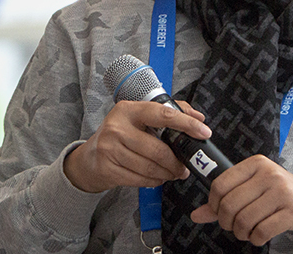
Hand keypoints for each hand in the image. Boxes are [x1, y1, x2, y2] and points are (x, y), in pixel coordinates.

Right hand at [64, 100, 210, 192]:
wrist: (89, 159)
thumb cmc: (119, 136)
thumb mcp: (138, 119)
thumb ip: (169, 112)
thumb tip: (198, 116)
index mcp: (127, 110)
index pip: (162, 114)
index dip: (185, 123)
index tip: (203, 132)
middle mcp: (116, 127)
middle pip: (158, 149)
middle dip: (176, 162)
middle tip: (184, 167)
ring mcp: (110, 148)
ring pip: (150, 167)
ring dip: (167, 174)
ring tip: (173, 173)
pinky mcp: (108, 168)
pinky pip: (140, 179)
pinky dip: (154, 181)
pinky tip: (157, 178)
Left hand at [189, 155, 292, 245]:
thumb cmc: (281, 196)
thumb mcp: (253, 190)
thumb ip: (224, 201)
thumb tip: (196, 215)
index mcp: (256, 164)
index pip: (220, 185)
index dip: (214, 205)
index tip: (220, 213)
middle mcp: (269, 174)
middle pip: (230, 204)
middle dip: (227, 223)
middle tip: (233, 227)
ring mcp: (282, 192)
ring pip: (244, 220)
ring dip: (241, 233)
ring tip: (246, 232)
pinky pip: (261, 231)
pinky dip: (255, 238)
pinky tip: (259, 236)